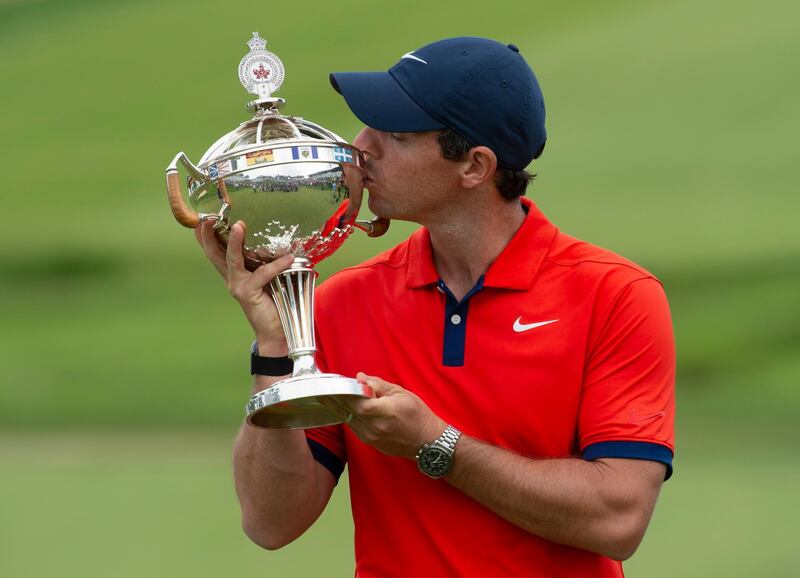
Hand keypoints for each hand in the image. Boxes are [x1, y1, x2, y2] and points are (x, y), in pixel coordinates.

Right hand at [194, 220, 293, 351]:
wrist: (278, 331)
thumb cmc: (276, 302)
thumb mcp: (271, 278)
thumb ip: (270, 262)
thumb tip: (284, 241)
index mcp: (234, 273)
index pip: (216, 251)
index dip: (206, 236)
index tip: (200, 218)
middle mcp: (232, 278)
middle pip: (214, 253)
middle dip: (208, 234)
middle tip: (207, 217)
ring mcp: (237, 286)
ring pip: (232, 260)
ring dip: (234, 242)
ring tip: (239, 226)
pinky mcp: (248, 294)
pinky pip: (262, 274)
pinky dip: (276, 265)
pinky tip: (289, 257)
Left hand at [330, 373, 446, 459]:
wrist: (427, 441)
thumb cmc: (418, 415)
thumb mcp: (401, 393)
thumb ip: (378, 385)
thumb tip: (361, 378)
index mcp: (385, 412)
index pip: (357, 401)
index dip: (349, 391)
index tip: (347, 383)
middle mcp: (375, 427)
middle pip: (349, 410)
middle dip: (344, 397)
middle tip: (341, 387)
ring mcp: (371, 437)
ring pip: (349, 419)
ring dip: (346, 407)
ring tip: (345, 396)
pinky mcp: (370, 443)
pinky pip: (354, 427)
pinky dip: (352, 416)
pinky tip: (353, 408)